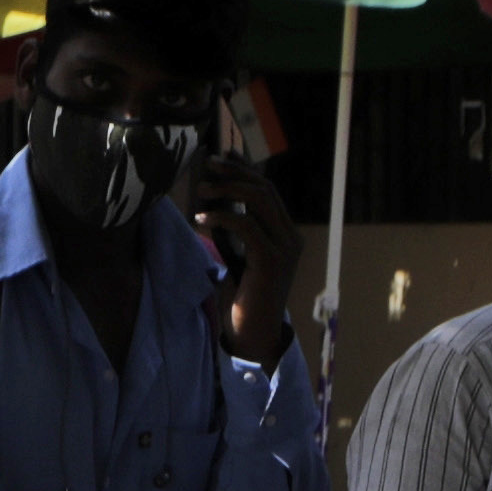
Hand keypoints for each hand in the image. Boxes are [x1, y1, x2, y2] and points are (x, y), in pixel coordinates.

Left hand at [187, 154, 303, 360]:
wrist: (252, 334)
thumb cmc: (241, 299)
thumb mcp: (236, 258)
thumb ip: (232, 234)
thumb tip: (210, 206)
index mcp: (285, 234)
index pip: (268, 191)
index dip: (246, 170)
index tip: (223, 156)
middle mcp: (290, 237)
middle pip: (265, 190)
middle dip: (235, 173)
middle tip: (208, 165)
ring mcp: (285, 247)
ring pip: (260, 202)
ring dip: (227, 191)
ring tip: (201, 189)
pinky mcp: (272, 260)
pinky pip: (247, 227)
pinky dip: (222, 218)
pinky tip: (201, 219)